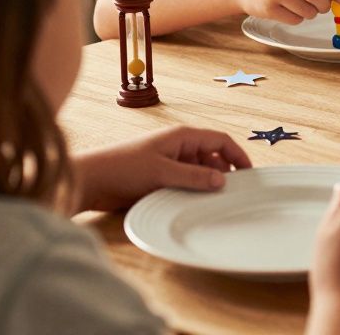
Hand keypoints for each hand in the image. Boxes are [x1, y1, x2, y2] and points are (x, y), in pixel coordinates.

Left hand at [71, 126, 251, 212]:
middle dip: (224, 172)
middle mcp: (178, 147)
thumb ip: (193, 176)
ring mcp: (170, 163)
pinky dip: (194, 191)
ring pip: (200, 172)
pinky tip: (197, 204)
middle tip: (235, 193)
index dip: (237, 155)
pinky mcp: (161, 178)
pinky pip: (186, 183)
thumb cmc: (122, 168)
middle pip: (212, 157)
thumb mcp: (161, 172)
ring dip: (208, 184)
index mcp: (182, 136)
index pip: (220, 140)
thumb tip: (222, 180)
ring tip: (216, 201)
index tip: (250, 174)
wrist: (89, 181)